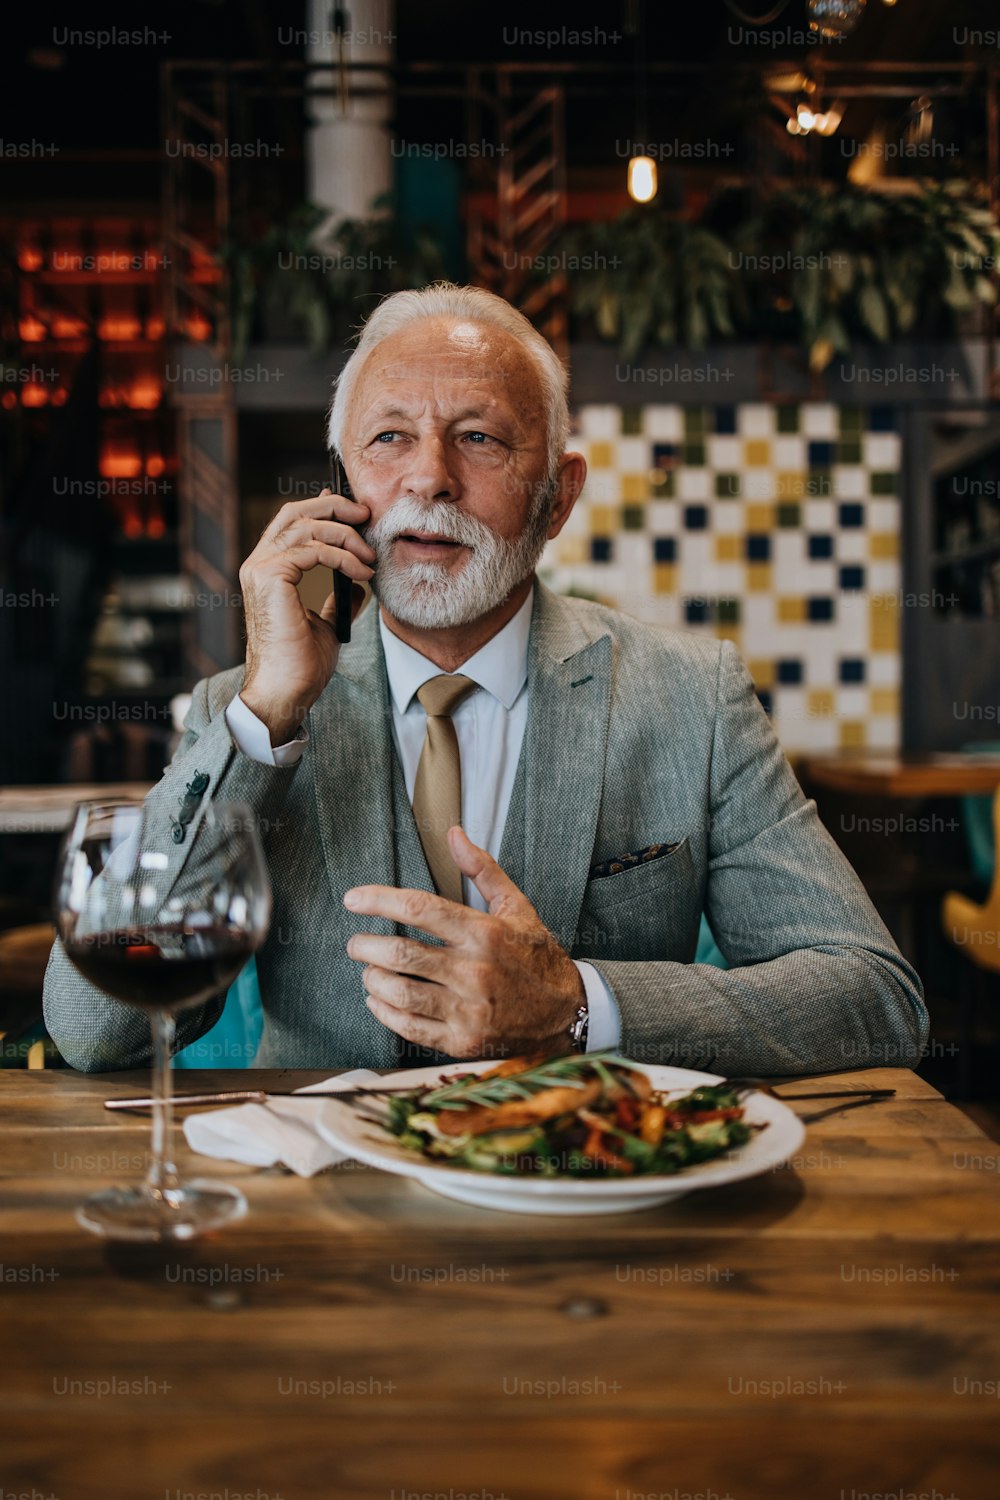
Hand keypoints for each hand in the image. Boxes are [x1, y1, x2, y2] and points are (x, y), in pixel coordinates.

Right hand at [239, 491, 375, 742]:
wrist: (285, 691)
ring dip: (345, 536)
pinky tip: (362, 573)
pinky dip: (343, 557)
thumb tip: (358, 586)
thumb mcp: (326, 625)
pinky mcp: (271, 577)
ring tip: (370, 558)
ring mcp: (261, 569)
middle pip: (295, 512)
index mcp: (268, 572)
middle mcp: (258, 564)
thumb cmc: (300, 665)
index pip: (292, 523)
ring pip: (307, 526)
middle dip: (334, 506)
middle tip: (366, 515)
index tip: (356, 513)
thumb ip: (337, 601)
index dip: (323, 509)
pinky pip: (314, 550)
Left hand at [343, 827, 585, 1058]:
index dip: (379, 901)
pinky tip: (379, 1000)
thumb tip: (453, 834)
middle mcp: (474, 971)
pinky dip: (384, 1012)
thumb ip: (482, 870)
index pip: (421, 909)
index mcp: (485, 933)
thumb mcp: (517, 907)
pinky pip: (409, 1026)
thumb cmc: (537, 956)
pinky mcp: (463, 1041)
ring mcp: (468, 1010)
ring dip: (372, 979)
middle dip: (365, 946)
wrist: (568, 1013)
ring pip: (400, 992)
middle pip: (401, 953)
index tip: (353, 900)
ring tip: (369, 970)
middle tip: (355, 943)